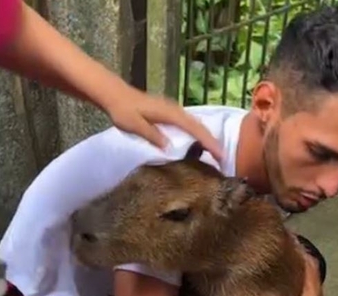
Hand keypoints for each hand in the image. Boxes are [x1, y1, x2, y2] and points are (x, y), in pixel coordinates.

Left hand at [105, 86, 223, 162]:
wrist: (114, 94)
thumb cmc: (123, 110)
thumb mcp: (134, 125)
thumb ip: (153, 135)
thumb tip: (170, 148)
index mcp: (170, 114)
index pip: (195, 129)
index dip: (209, 142)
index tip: (220, 155)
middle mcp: (176, 110)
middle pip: (200, 126)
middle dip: (213, 142)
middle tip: (223, 158)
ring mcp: (174, 110)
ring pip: (196, 124)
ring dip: (207, 138)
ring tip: (215, 153)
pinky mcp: (170, 113)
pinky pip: (189, 124)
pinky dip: (198, 134)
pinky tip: (199, 142)